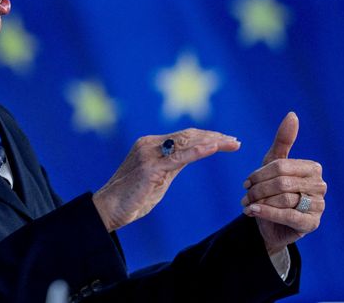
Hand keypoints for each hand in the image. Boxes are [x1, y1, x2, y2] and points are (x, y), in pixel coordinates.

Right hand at [93, 129, 240, 231]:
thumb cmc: (131, 198)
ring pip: (187, 142)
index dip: (206, 136)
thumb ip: (172, 166)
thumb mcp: (158, 178)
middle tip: (235, 141)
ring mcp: (149, 153)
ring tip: (233, 143)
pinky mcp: (151, 167)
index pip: (183, 136)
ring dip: (213, 141)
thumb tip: (191, 157)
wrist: (108, 209)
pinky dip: (199, 151)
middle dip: (214, 136)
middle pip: (188, 135)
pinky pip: (180, 157)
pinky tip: (214, 148)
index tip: (226, 141)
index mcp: (149, 144)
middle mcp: (149, 144)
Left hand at [241, 112, 325, 254]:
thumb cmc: (273, 189)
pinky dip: (266, 213)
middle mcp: (320, 186)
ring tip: (248, 204)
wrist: (271, 222)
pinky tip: (252, 212)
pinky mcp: (312, 224)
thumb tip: (292, 114)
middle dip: (258, 189)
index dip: (259, 174)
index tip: (246, 182)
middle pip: (281, 183)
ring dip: (260, 201)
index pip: (280, 166)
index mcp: (312, 168)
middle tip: (245, 195)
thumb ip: (283, 140)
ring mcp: (319, 206)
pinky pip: (288, 216)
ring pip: (283, 199)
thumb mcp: (273, 163)